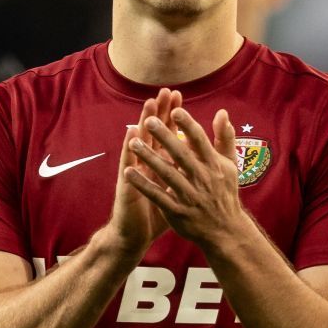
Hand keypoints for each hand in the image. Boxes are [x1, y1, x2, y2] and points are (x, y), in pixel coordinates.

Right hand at [105, 90, 174, 255]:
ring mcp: (136, 170)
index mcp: (161, 163)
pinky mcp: (127, 182)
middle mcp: (147, 163)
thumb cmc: (158, 214)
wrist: (137, 236)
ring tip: (149, 104)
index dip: (172, 116)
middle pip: (154, 132)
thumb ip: (188, 174)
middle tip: (166, 91)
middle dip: (160, 112)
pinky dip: (129, 146)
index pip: (167, 134)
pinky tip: (130, 132)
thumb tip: (201, 160)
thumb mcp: (178, 192)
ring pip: (140, 142)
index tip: (180, 97)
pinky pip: (128, 161)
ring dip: (143, 122)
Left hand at [126, 104, 248, 247]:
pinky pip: (158, 196)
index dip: (188, 125)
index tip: (175, 110)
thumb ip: (225, 138)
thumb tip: (222, 112)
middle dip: (165, 137)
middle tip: (148, 121)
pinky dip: (143, 184)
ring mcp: (190, 196)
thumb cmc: (225, 192)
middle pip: (181, 155)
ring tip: (133, 144)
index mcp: (215, 165)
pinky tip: (128, 173)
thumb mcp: (230, 164)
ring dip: (149, 158)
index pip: (200, 141)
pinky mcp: (178, 212)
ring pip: (167, 174)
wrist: (225, 230)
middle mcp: (203, 179)